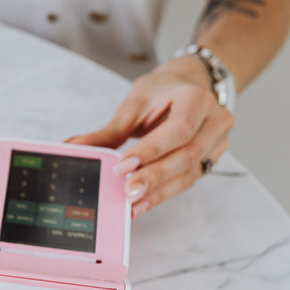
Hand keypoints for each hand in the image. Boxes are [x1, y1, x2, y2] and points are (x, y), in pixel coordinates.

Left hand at [68, 56, 233, 217]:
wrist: (187, 86)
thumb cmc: (161, 93)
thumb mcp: (133, 106)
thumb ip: (107, 132)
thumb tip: (73, 148)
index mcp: (196, 98)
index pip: (178, 129)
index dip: (151, 150)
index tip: (122, 166)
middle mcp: (213, 120)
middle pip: (186, 155)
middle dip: (153, 176)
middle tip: (127, 191)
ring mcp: (216, 141)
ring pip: (189, 173)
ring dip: (158, 191)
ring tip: (132, 202)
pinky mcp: (210, 158)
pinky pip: (188, 180)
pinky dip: (163, 193)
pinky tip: (143, 203)